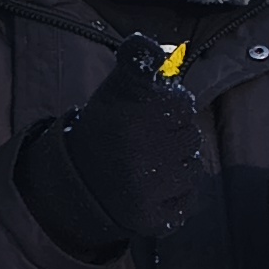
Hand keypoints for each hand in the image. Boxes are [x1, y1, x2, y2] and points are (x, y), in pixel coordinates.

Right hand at [26, 46, 208, 250]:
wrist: (75, 182)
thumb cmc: (104, 128)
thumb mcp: (116, 88)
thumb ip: (139, 61)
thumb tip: (168, 50)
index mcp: (130, 117)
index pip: (181, 104)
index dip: (166, 107)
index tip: (144, 115)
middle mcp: (138, 154)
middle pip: (191, 137)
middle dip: (172, 138)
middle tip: (143, 144)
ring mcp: (145, 189)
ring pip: (193, 170)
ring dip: (176, 168)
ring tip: (146, 167)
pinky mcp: (150, 219)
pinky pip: (187, 203)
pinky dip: (176, 198)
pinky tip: (151, 190)